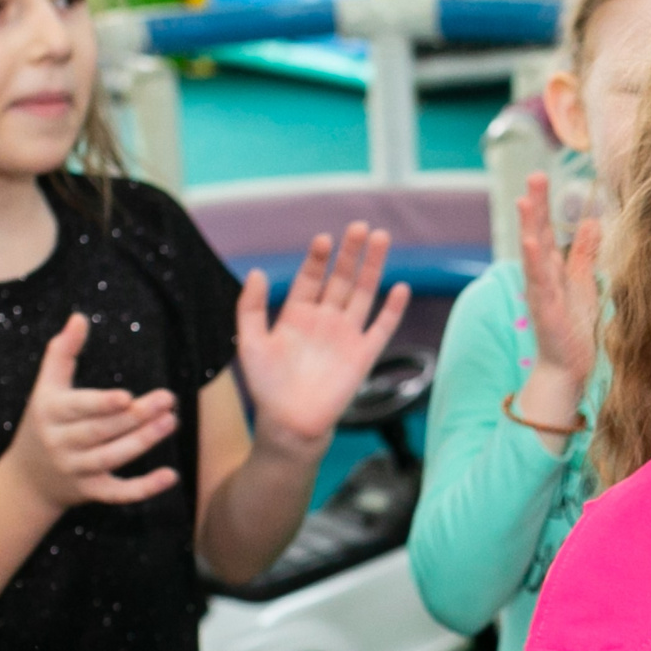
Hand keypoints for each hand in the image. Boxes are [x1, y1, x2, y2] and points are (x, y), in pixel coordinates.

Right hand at [7, 313, 181, 508]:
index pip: (78, 408)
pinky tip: (171, 476)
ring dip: (143, 442)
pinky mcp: (91, 491)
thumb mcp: (45, 388)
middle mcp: (61, 443)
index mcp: (51, 413)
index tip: (127, 396)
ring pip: (112, 458)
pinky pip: (118, 493)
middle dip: (135, 417)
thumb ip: (62, 352)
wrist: (27, 479)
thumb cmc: (44, 422)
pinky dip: (144, 489)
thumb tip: (79, 317)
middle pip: (101, 431)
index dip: (102, 404)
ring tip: (171, 421)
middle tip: (168, 400)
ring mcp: (76, 470)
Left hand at [238, 222, 412, 453]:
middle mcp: (324, 320)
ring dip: (372, 268)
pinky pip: (381, 328)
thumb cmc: (267, 386)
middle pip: (341, 278)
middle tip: (359, 227)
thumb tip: (256, 272)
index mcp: (297, 314)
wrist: (289, 423)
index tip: (323, 240)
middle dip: (350, 252)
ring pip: (363, 294)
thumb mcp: (250, 343)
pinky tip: (400, 288)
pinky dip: (392, 310)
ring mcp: (346, 335)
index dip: (317, 258)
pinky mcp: (363, 355)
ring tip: (381, 239)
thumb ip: (251, 307)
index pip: (311, 278)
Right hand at [518, 173, 601, 390]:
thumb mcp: (583, 282)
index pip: (547, 230)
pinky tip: (530, 243)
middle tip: (533, 176)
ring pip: (533, 254)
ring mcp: (541, 292)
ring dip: (529, 227)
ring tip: (525, 201)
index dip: (544, 204)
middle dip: (535, 206)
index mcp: (552, 268)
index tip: (539, 175)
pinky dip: (534, 261)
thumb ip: (584, 253)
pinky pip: (539, 282)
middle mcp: (542, 276)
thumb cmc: (573, 326)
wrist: (568, 366)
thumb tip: (590, 221)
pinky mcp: (546, 309)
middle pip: (537, 234)